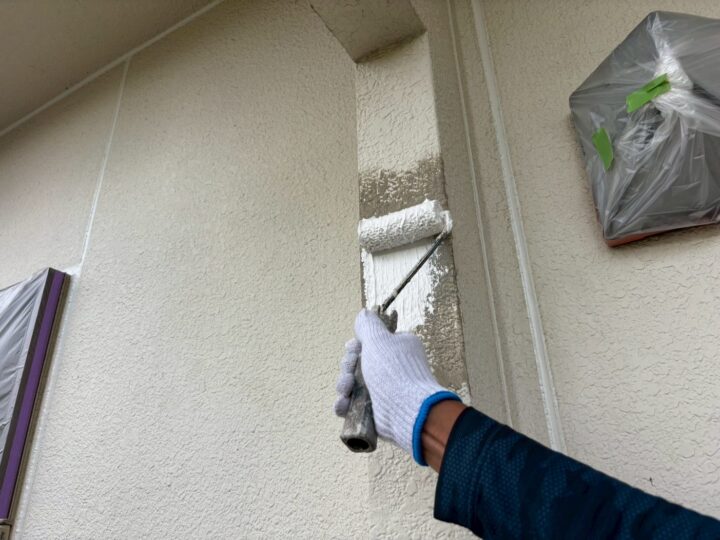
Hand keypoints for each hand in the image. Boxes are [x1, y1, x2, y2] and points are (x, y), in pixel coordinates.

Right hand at [334, 309, 459, 464]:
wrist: (407, 410)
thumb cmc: (395, 370)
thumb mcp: (379, 340)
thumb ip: (368, 326)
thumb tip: (364, 312)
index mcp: (398, 349)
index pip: (370, 343)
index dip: (356, 347)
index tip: (353, 350)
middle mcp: (392, 369)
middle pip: (357, 363)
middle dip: (347, 367)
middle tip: (349, 372)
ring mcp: (384, 390)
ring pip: (352, 384)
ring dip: (343, 385)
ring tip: (346, 391)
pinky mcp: (375, 410)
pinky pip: (353, 405)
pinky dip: (345, 404)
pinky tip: (343, 404)